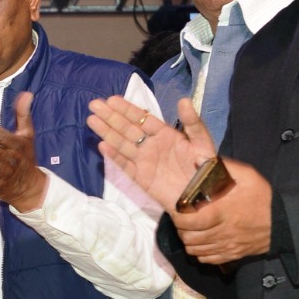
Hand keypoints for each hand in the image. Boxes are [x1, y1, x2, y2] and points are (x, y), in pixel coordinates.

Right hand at [87, 95, 212, 213]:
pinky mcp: (140, 178)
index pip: (142, 119)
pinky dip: (113, 156)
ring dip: (107, 132)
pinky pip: (124, 165)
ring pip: (121, 144)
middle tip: (94, 105)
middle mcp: (151, 145)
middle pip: (127, 129)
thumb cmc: (206, 169)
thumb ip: (193, 122)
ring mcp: (144, 161)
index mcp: (165, 134)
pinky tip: (102, 146)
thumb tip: (184, 100)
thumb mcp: (203, 143)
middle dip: (111, 117)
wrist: (203, 198)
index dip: (127, 109)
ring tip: (91, 120)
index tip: (111, 100)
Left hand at [171, 159, 272, 264]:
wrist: (284, 221)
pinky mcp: (231, 255)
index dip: (178, 217)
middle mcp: (221, 232)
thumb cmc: (263, 198)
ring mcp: (226, 246)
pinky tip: (203, 241)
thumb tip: (198, 160)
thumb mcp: (248, 176)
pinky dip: (200, 251)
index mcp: (221, 213)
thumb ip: (224, 167)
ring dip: (189, 240)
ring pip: (194, 250)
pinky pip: (206, 258)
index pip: (188, 222)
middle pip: (188, 238)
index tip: (179, 209)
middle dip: (181, 229)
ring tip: (191, 229)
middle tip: (184, 219)